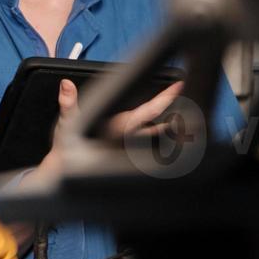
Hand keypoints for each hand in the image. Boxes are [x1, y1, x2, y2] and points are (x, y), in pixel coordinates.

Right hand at [39, 78, 185, 175]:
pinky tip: (177, 130)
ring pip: (163, 137)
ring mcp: (134, 150)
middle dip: (180, 111)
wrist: (67, 173)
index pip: (149, 111)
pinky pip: (156, 146)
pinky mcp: (133, 156)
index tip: (179, 86)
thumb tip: (67, 85)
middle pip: (164, 124)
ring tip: (191, 110)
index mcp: (119, 129)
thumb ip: (68, 104)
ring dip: (178, 126)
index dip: (166, 98)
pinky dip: (169, 138)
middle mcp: (131, 141)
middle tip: (191, 95)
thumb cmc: (69, 148)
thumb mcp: (66, 123)